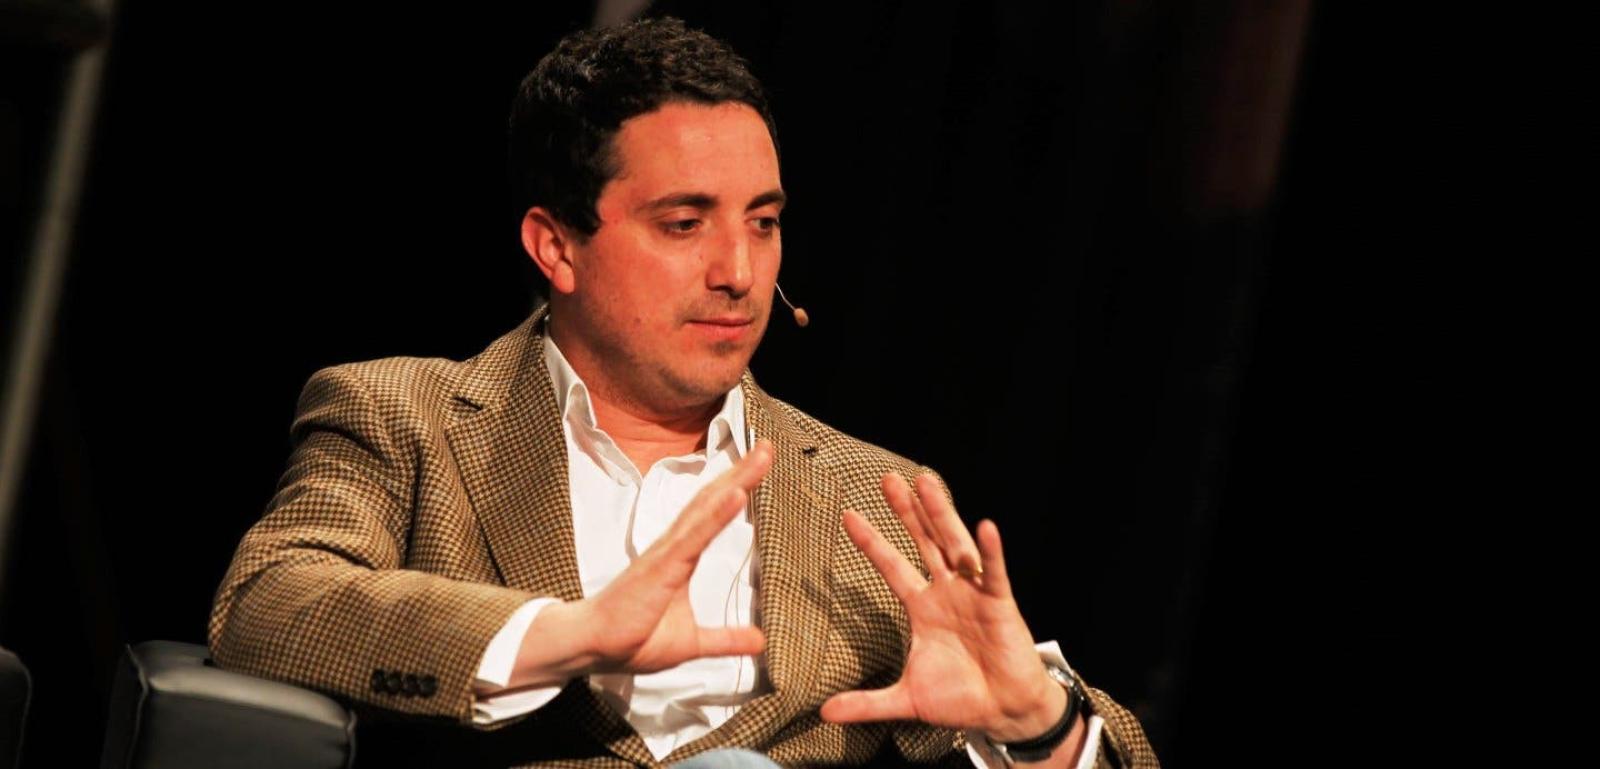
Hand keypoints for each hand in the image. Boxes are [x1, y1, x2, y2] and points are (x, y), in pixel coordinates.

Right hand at [503, 440, 772, 688]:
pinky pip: (694, 537)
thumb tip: (758, 642)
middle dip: (742, 471)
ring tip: (759, 457)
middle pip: (713, 500)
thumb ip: (725, 638)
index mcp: (681, 557)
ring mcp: (667, 554)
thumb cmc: (632, 639)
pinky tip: (736, 494)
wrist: (594, 648)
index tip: (761, 463)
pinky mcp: (661, 567)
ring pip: (706, 509)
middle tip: (767, 446)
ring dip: (735, 481)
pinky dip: (717, 514)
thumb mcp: (691, 642)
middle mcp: (674, 547)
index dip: (737, 486)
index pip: (714, 514)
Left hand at [820, 473, 1070, 744]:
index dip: (872, 541)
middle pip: (923, 543)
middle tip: (888, 479)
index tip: (848, 515)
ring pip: (955, 545)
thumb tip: (823, 714)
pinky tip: (985, 526)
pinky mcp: (1000, 604)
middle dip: (906, 512)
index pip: (892, 566)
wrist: (1002, 712)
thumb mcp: (906, 699)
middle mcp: (946, 592)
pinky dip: (991, 552)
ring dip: (942, 514)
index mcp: (923, 607)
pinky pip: (995, 574)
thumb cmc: (960, 699)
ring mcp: (973, 594)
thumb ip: (866, 703)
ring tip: (927, 483)